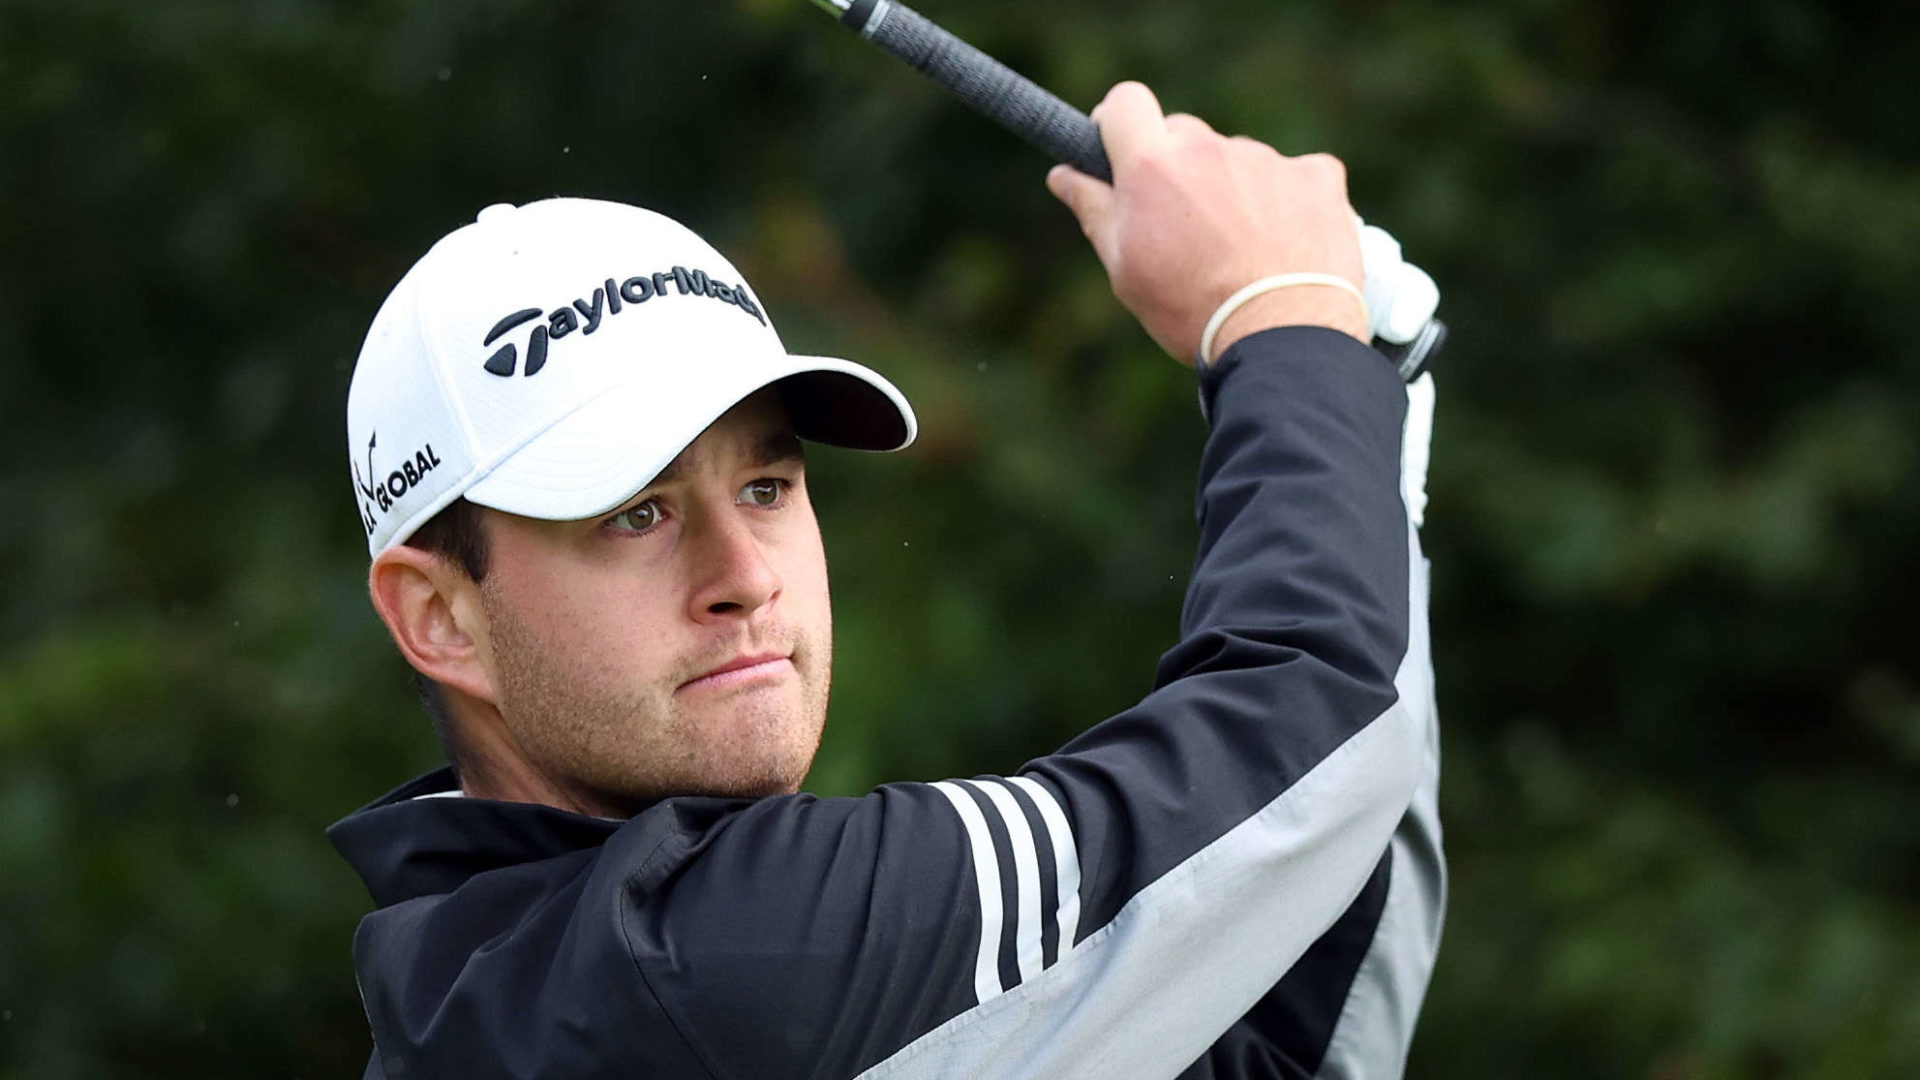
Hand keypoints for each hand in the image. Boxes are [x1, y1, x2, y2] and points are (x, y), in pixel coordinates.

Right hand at [1046, 83, 1368, 364]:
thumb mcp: (1126, 270)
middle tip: (1183, 227)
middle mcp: (1209, 148)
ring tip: (1242, 252)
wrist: (1283, 338)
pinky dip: (1290, 201)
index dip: (1119, 123)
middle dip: (1177, 168)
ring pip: (1238, 159)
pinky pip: (1296, 174)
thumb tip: (1063, 174)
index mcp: (1153, 166)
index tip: (1120, 150)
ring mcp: (1267, 159)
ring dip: (1233, 189)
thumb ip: (1094, 210)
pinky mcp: (1317, 176)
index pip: (1126, 102)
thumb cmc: (1192, 310)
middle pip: (1183, 134)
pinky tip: (1287, 244)